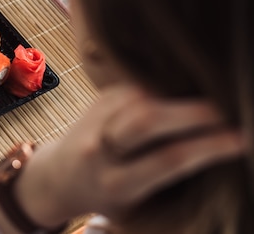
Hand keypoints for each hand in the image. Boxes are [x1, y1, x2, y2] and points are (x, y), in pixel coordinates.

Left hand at [14, 85, 244, 227]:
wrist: (58, 177)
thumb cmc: (110, 198)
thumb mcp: (138, 204)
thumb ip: (169, 184)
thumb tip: (218, 155)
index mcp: (115, 184)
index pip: (168, 160)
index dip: (208, 146)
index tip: (241, 139)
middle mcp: (100, 150)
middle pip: (148, 120)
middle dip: (195, 113)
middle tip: (230, 112)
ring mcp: (94, 120)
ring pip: (142, 99)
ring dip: (180, 100)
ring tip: (212, 105)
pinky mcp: (97, 100)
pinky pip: (136, 89)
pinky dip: (164, 92)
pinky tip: (182, 97)